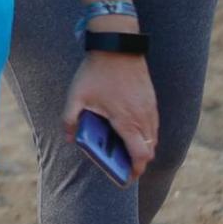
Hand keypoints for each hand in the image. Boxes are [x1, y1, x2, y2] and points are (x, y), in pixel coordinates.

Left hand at [65, 49, 157, 181]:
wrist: (117, 46)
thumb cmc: (96, 73)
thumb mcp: (76, 96)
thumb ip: (70, 120)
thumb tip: (69, 139)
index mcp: (127, 121)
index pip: (140, 156)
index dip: (135, 170)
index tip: (126, 177)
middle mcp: (144, 118)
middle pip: (148, 151)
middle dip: (137, 161)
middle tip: (121, 165)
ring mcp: (150, 109)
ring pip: (153, 138)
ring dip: (141, 147)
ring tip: (123, 148)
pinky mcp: (152, 101)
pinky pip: (153, 125)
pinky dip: (145, 133)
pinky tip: (128, 129)